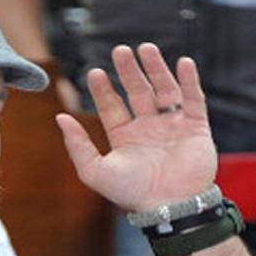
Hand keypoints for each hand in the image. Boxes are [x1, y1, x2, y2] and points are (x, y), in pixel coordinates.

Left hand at [55, 43, 216, 210]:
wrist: (170, 206)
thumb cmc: (131, 193)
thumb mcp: (95, 170)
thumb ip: (77, 145)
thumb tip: (60, 118)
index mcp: (124, 136)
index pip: (112, 106)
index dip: (104, 89)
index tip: (95, 72)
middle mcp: (148, 128)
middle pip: (137, 91)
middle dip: (129, 71)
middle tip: (120, 50)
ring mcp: (172, 126)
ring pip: (164, 90)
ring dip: (156, 69)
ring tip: (146, 48)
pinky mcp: (196, 128)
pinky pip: (193, 99)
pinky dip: (189, 81)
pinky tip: (182, 62)